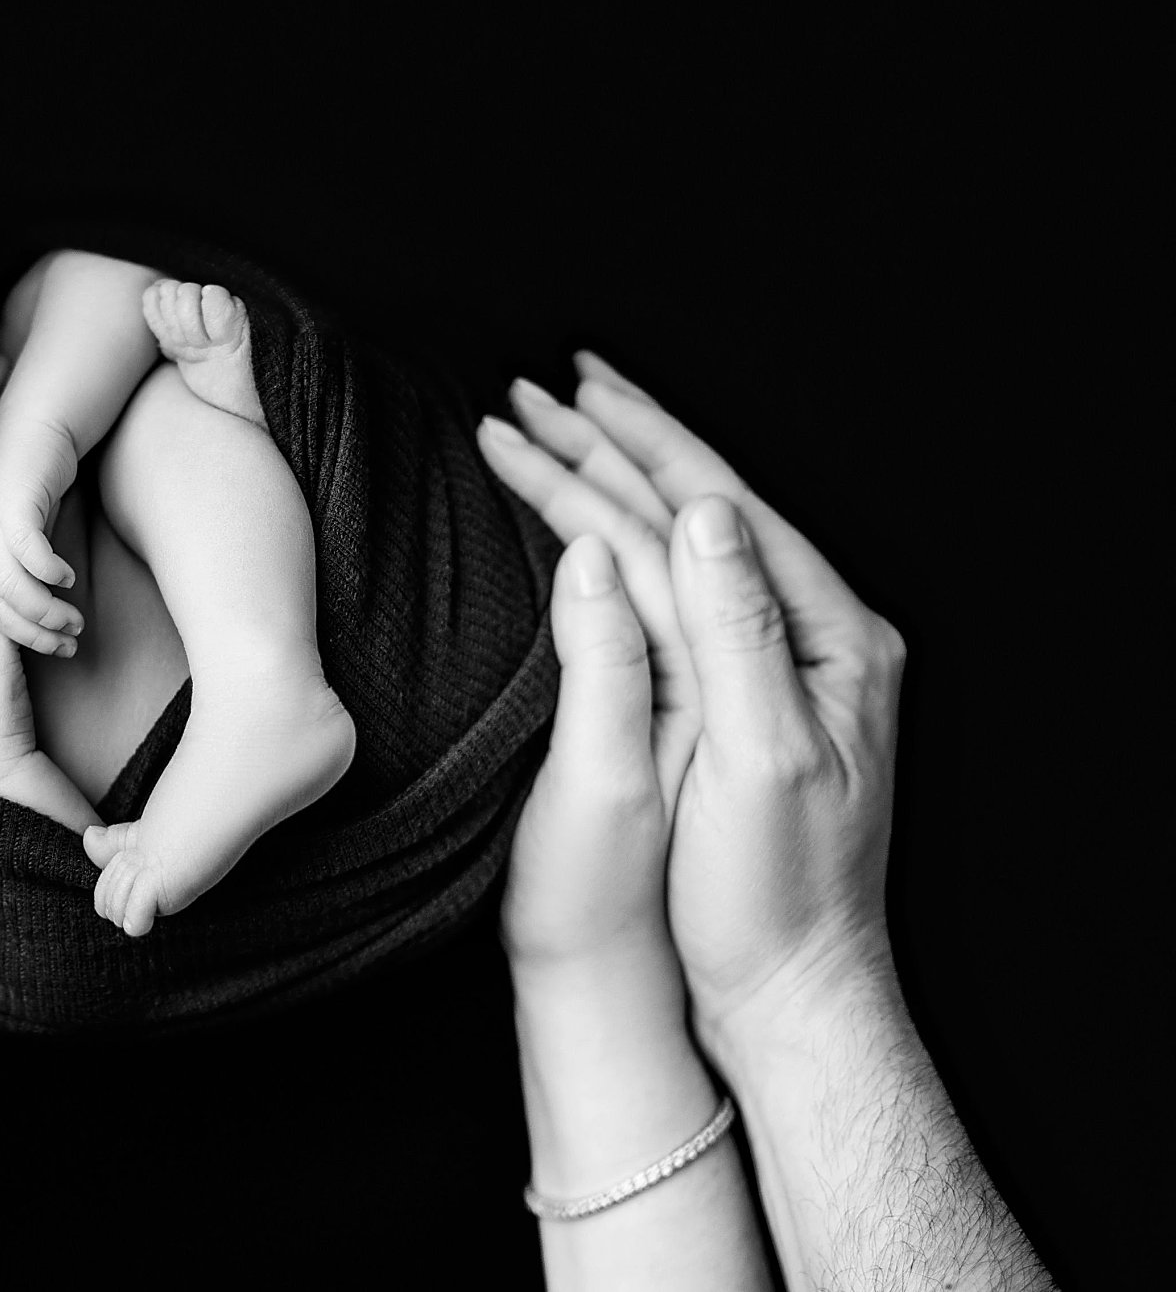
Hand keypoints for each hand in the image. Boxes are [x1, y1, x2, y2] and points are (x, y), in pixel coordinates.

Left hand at [0, 416, 84, 658]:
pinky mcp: (17, 500)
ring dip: (45, 611)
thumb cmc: (36, 483)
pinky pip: (29, 551)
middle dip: (29, 634)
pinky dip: (49, 572)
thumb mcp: (26, 535)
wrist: (41, 422)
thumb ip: (24, 573)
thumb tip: (35, 618)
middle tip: (65, 647)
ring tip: (74, 621)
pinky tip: (69, 579)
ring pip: (12, 584)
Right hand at [482, 353, 906, 1048]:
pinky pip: (683, 588)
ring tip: (565, 422)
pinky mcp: (751, 698)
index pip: (717, 508)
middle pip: (706, 506)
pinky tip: (600, 520)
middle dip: (619, 438)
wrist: (790, 986)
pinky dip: (630, 537)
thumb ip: (738, 630)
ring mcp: (787, 665)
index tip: (554, 399)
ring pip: (691, 541)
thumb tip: (705, 512)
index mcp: (833, 636)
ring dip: (620, 476)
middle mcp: (818, 635)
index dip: (630, 445)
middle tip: (540, 387)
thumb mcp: (761, 758)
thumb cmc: (774, 894)